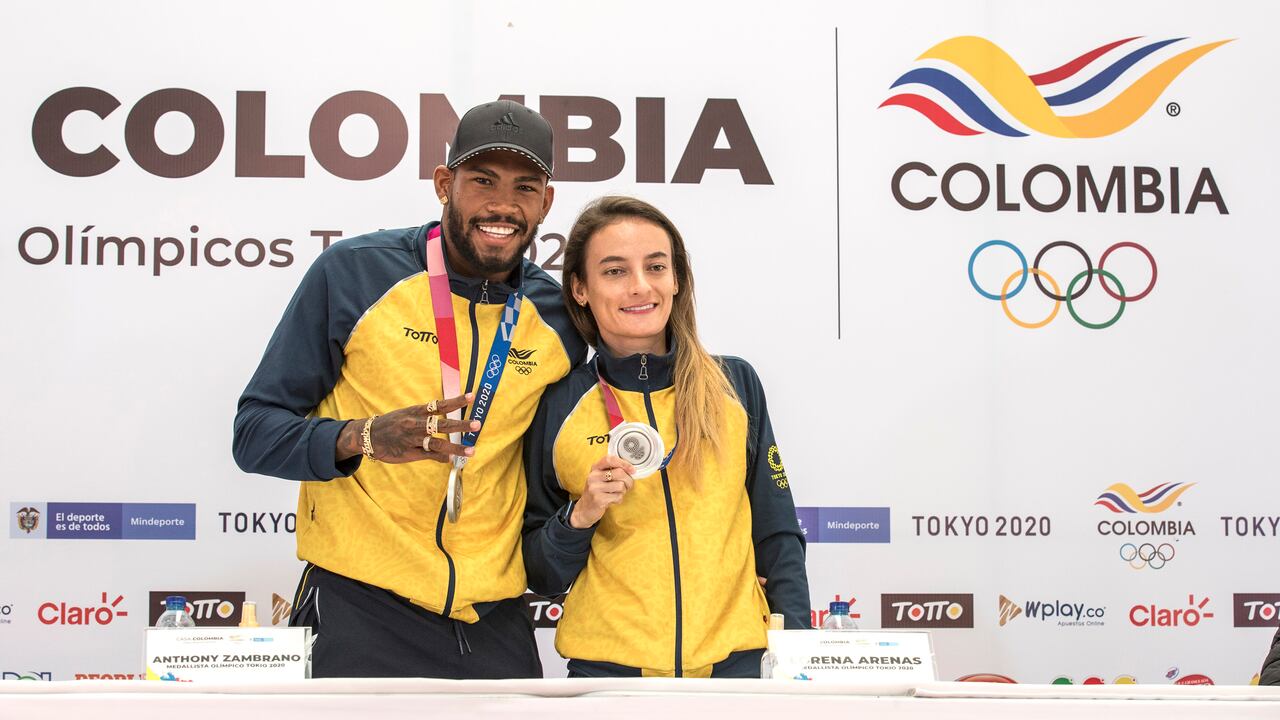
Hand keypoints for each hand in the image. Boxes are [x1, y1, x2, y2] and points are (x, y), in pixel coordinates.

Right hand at [336, 393, 479, 463]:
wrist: (368, 436)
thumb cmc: (392, 424)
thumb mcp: (408, 414)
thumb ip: (427, 415)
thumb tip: (449, 415)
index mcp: (416, 412)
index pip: (439, 404)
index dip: (456, 401)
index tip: (471, 396)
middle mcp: (415, 424)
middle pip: (441, 424)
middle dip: (460, 425)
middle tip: (477, 425)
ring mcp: (412, 440)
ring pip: (437, 443)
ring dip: (456, 447)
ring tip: (471, 451)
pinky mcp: (409, 453)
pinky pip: (429, 455)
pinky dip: (442, 457)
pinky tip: (453, 460)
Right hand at [569, 455, 635, 528]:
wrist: (585, 509)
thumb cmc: (598, 491)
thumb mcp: (601, 478)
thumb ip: (613, 471)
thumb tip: (632, 470)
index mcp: (595, 468)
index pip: (610, 459)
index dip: (623, 463)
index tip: (632, 470)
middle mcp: (593, 476)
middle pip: (619, 473)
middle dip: (628, 480)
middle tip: (627, 485)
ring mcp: (594, 488)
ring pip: (620, 485)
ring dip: (623, 491)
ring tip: (616, 493)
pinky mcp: (598, 499)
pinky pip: (618, 497)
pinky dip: (619, 499)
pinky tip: (612, 500)